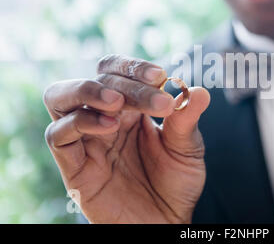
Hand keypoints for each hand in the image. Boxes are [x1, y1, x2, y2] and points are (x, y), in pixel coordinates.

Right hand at [43, 55, 209, 222]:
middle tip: (156, 100)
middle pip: (97, 79)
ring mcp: (86, 139)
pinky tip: (110, 127)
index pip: (118, 70)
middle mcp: (105, 117)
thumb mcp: (187, 148)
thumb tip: (200, 90)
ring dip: (88, 90)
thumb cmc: (175, 184)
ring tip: (118, 101)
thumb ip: (187, 119)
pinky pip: (58, 134)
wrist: (165, 223)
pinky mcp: (73, 164)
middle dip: (125, 82)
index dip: (134, 67)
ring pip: (60, 96)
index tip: (160, 75)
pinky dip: (80, 122)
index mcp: (130, 108)